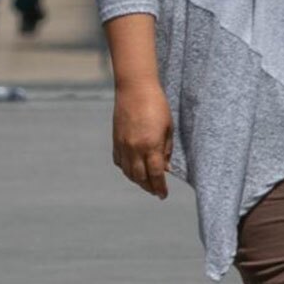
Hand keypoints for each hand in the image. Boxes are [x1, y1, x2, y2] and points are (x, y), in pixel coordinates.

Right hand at [112, 81, 172, 198]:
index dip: (160, 187)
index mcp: (151, 145)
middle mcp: (135, 148)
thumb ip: (166, 149)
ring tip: (145, 182)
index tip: (163, 195)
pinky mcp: (115, 139)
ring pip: (128, 172)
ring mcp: (123, 144)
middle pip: (140, 177)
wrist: (135, 88)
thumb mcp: (168, 127)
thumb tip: (165, 167)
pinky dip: (126, 169)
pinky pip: (119, 161)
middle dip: (149, 187)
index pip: (156, 174)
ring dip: (137, 180)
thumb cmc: (156, 105)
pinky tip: (133, 168)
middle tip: (156, 191)